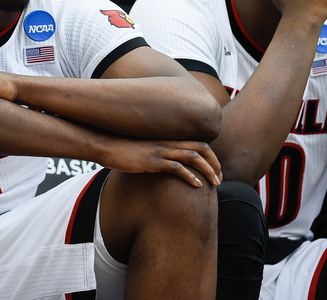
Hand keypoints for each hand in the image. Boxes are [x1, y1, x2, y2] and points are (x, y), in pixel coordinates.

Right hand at [103, 139, 221, 187]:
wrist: (105, 146)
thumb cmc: (122, 150)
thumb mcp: (144, 151)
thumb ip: (157, 155)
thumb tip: (165, 166)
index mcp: (167, 140)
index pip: (198, 143)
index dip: (211, 156)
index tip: (216, 170)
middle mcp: (167, 143)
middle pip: (201, 148)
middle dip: (215, 163)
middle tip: (220, 179)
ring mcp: (160, 151)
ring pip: (193, 157)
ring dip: (208, 170)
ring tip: (215, 183)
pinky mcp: (152, 161)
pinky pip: (176, 167)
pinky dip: (190, 176)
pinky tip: (197, 186)